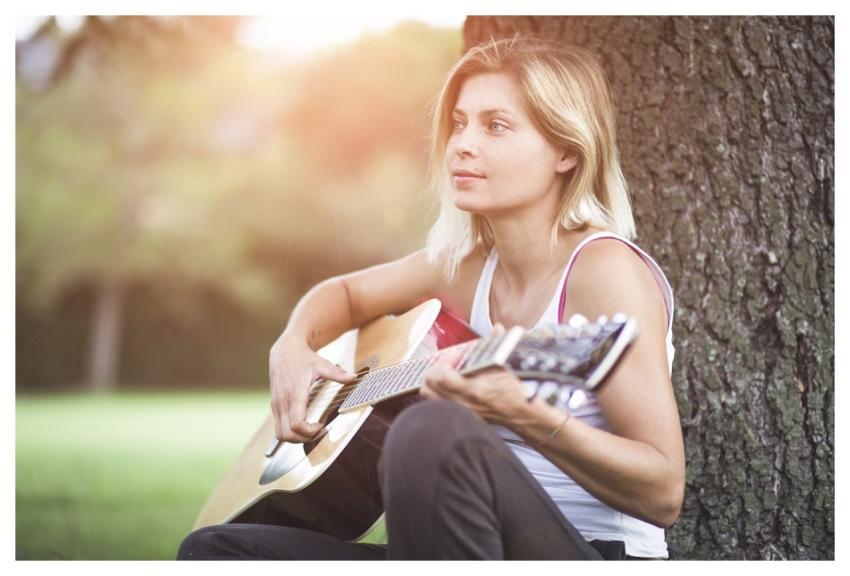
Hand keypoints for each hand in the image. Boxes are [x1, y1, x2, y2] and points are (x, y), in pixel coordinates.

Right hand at [268, 336, 355, 442]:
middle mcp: (282, 402)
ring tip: (311, 431)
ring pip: (280, 434)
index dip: (309, 431)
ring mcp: (276, 405)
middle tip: (318, 431)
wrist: (284, 350)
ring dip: (295, 439)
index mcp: (294, 394)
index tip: (321, 425)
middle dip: (303, 439)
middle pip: (287, 434)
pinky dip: (289, 433)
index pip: (296, 424)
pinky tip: (303, 426)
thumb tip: (353, 377)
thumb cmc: (303, 358)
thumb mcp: (321, 364)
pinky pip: (278, 428)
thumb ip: (337, 373)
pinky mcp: (274, 406)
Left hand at [419, 354, 535, 429]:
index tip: (455, 354)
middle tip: (447, 361)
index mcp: (475, 388)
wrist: (529, 416)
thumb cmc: (522, 392)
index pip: (442, 375)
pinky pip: (441, 404)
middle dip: (435, 369)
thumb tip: (498, 329)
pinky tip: (450, 385)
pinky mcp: (465, 415)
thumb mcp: (512, 365)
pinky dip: (439, 393)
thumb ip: (501, 344)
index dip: (445, 360)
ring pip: (431, 397)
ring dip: (433, 382)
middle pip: (429, 386)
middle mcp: (465, 402)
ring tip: (444, 372)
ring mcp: (463, 410)